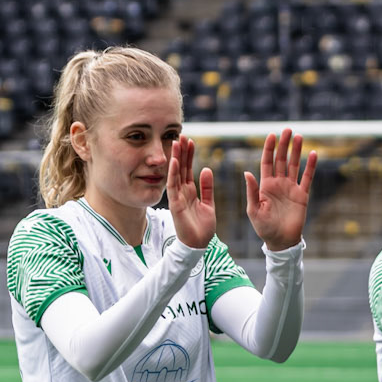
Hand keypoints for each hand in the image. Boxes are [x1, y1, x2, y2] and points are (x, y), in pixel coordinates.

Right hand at [166, 134, 215, 249]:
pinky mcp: (175, 205)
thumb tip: (206, 169)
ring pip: (175, 174)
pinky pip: (173, 187)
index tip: (190, 141)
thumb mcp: (209, 204)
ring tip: (176, 143)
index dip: (189, 155)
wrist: (199, 245)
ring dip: (175, 159)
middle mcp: (182, 193)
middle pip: (181, 168)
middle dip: (181, 152)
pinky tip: (174, 162)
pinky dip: (173, 174)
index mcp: (190, 192)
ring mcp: (177, 198)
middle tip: (181, 136)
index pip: (188, 169)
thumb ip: (207, 188)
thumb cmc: (203, 227)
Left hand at [245, 128, 316, 250]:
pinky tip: (314, 154)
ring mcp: (291, 188)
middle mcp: (278, 183)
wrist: (281, 241)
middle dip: (284, 145)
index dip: (269, 148)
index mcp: (265, 185)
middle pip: (281, 159)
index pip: (267, 162)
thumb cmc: (264, 228)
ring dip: (297, 151)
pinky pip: (307, 178)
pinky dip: (311, 166)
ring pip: (294, 165)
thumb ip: (252, 191)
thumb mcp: (254, 210)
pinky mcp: (302, 195)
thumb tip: (247, 173)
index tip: (271, 135)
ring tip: (299, 137)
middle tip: (287, 130)